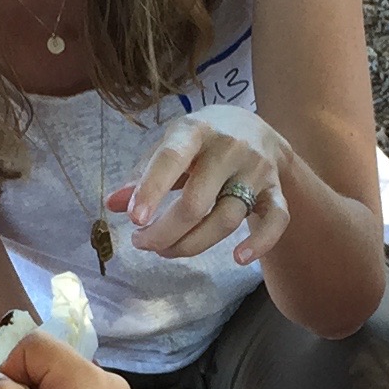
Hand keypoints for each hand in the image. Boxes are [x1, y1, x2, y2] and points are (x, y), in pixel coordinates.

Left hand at [110, 104, 293, 263]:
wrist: (257, 130)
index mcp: (197, 131)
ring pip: (227, 219)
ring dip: (193, 244)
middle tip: (142, 243)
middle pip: (197, 201)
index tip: (134, 220)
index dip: (151, 189)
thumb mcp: (171, 144)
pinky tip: (237, 258)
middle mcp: (230, 148)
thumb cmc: (203, 141)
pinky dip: (260, 243)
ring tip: (166, 251)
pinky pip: (276, 221)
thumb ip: (143, 172)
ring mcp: (256, 171)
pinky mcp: (275, 191)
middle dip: (165, 232)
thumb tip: (112, 204)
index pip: (172, 159)